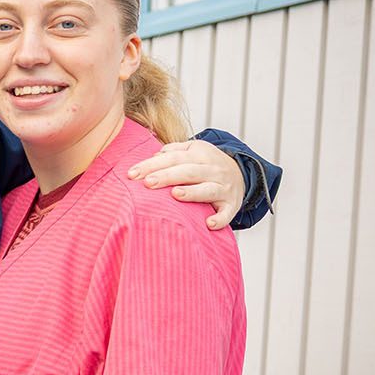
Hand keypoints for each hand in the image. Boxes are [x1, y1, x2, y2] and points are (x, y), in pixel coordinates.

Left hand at [127, 139, 245, 229]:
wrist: (241, 174)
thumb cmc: (206, 165)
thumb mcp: (193, 151)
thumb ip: (173, 151)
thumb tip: (153, 156)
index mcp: (200, 153)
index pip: (173, 157)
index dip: (152, 165)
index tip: (132, 174)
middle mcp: (213, 169)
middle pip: (188, 171)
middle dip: (167, 176)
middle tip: (147, 183)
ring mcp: (223, 187)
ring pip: (208, 189)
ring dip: (192, 192)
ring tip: (175, 194)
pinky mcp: (231, 204)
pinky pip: (226, 213)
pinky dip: (219, 219)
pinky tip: (209, 224)